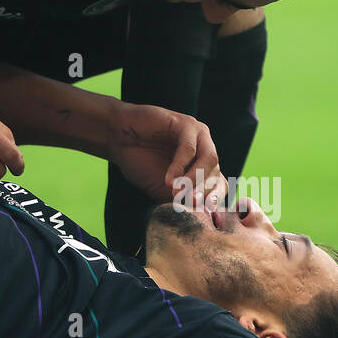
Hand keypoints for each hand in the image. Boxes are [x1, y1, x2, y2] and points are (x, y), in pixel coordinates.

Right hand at [106, 102, 228, 205]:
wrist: (117, 138)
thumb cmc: (140, 162)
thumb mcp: (164, 189)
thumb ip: (183, 199)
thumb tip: (202, 214)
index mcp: (204, 166)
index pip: (220, 186)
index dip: (214, 201)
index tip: (204, 215)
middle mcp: (205, 149)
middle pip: (217, 174)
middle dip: (204, 192)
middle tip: (190, 204)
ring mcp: (198, 134)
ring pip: (210, 159)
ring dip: (195, 179)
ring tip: (178, 193)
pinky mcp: (185, 123)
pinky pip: (189, 148)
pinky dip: (180, 166)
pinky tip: (168, 180)